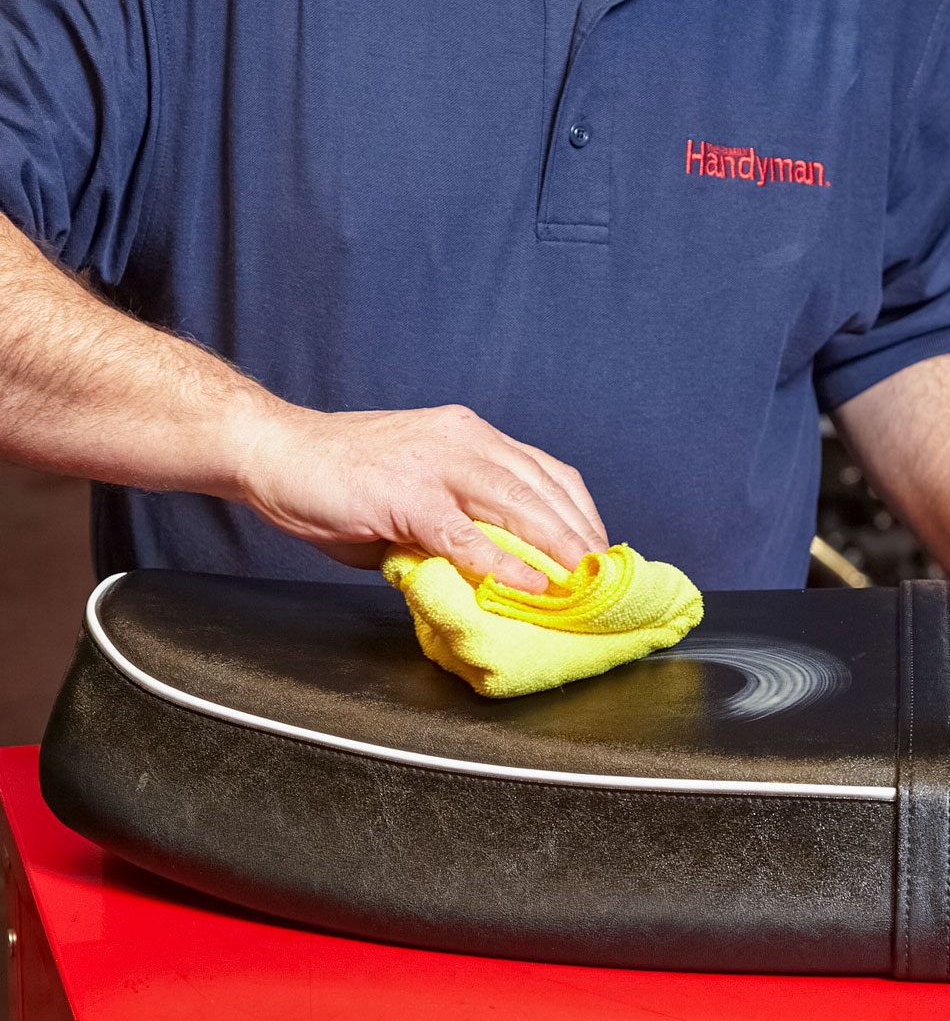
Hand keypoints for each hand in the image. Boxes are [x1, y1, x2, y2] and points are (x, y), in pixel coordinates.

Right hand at [238, 402, 607, 592]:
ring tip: (581, 583)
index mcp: (469, 435)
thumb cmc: (340, 477)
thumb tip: (491, 570)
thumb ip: (456, 522)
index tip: (596, 549)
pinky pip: (465, 533)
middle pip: (542, 488)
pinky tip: (526, 585)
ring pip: (517, 504)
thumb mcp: (415, 494)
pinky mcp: (407, 494)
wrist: (275, 451)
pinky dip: (501, 562)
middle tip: (603, 577)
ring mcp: (436, 463)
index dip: (578, 512)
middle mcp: (463, 439)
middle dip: (579, 536)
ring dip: (556, 547)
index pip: (545, 471)